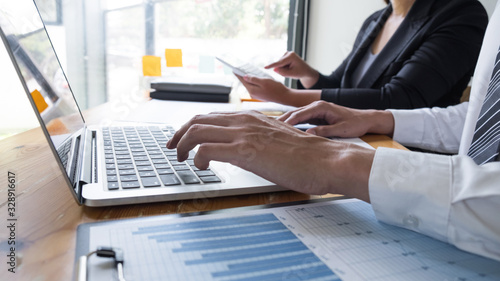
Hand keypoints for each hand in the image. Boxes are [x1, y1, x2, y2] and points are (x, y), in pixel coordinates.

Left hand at [167, 111, 373, 200]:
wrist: (325, 159)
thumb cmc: (307, 156)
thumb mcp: (278, 141)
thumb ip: (259, 140)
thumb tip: (246, 150)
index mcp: (252, 118)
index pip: (212, 116)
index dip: (193, 127)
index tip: (184, 139)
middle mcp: (245, 121)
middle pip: (198, 120)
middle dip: (180, 134)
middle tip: (174, 148)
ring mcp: (244, 134)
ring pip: (197, 131)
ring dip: (183, 145)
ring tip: (182, 159)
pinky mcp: (245, 151)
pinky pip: (206, 150)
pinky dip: (197, 159)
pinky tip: (201, 167)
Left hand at [236, 74, 291, 103]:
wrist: (284, 96)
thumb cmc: (275, 88)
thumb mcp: (264, 81)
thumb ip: (253, 79)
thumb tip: (244, 77)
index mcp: (252, 90)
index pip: (243, 81)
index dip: (238, 74)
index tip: (234, 70)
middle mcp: (253, 94)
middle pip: (246, 83)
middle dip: (244, 76)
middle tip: (241, 68)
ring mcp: (257, 95)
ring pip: (251, 84)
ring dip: (251, 78)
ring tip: (249, 71)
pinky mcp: (261, 95)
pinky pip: (256, 86)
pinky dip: (256, 82)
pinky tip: (257, 77)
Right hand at [265, 51, 318, 87]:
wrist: (306, 70)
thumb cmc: (300, 72)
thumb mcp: (292, 74)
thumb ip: (282, 72)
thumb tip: (274, 69)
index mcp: (291, 56)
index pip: (279, 63)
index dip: (271, 66)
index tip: (265, 67)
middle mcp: (288, 53)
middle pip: (279, 64)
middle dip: (282, 70)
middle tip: (291, 72)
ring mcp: (286, 53)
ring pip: (279, 64)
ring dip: (283, 69)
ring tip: (291, 70)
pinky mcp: (285, 55)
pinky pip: (280, 64)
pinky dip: (284, 67)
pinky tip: (290, 67)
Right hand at [278, 101, 394, 137]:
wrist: (366, 119)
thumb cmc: (356, 123)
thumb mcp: (341, 129)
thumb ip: (324, 131)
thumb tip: (309, 135)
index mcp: (321, 107)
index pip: (300, 114)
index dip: (288, 121)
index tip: (277, 127)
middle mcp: (317, 106)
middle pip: (295, 112)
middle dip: (282, 120)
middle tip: (269, 127)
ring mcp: (317, 109)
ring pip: (297, 115)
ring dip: (286, 121)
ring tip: (273, 129)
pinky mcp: (318, 115)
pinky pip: (303, 118)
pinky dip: (294, 123)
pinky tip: (287, 129)